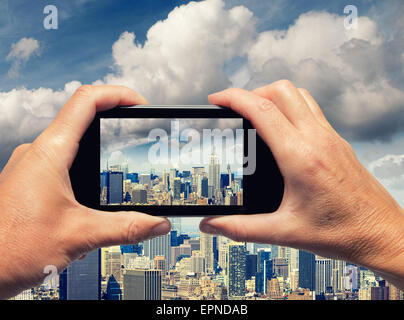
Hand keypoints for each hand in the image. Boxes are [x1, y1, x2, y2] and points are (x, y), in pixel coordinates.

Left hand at [0, 85, 170, 298]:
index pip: (86, 102)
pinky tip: (93, 189)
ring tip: (120, 159)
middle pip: (80, 117)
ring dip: (98, 146)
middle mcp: (37, 153)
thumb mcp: (81, 236)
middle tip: (137, 131)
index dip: (118, 95)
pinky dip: (83, 165)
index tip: (140, 103)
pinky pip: (60, 160)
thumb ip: (126, 227)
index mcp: (50, 153)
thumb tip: (158, 224)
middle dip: (113, 121)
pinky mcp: (29, 181)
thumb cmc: (13, 248)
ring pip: (71, 141)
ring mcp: (30, 166)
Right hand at [200, 80, 403, 288]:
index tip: (216, 99)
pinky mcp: (339, 142)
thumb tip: (211, 224)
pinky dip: (291, 108)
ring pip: (299, 95)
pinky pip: (312, 110)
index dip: (233, 98)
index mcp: (300, 157)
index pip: (261, 110)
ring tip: (256, 115)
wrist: (382, 235)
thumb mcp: (284, 233)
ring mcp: (331, 138)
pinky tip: (283, 132)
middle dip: (252, 92)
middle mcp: (317, 139)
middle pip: (281, 90)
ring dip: (274, 97)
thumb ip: (240, 228)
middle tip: (235, 110)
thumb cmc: (342, 233)